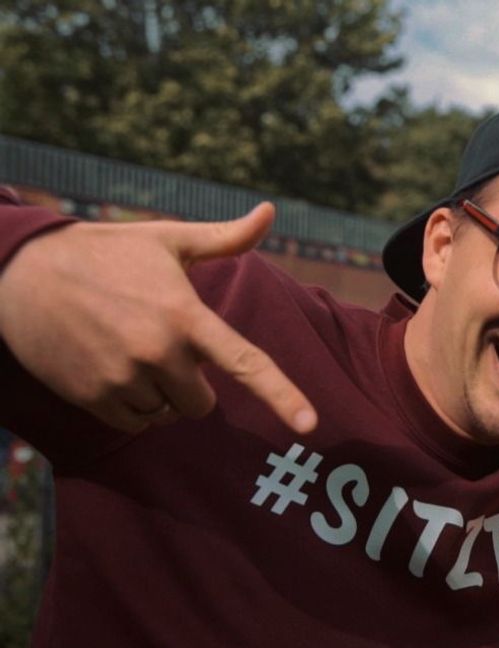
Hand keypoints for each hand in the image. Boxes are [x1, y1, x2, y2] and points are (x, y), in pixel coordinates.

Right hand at [0, 204, 316, 433]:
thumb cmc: (106, 252)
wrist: (22, 272)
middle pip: (204, 404)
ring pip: (167, 415)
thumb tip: (269, 211)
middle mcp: (158, 352)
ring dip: (158, 395)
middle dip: (193, 385)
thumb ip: (224, 238)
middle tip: (163, 349)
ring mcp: (123, 378)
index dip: (281, 394)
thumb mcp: (167, 240)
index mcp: (185, 316)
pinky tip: (112, 371)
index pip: (245, 362)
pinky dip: (132, 407)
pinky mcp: (91, 396)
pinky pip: (134, 424)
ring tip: (129, 351)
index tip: (309, 423)